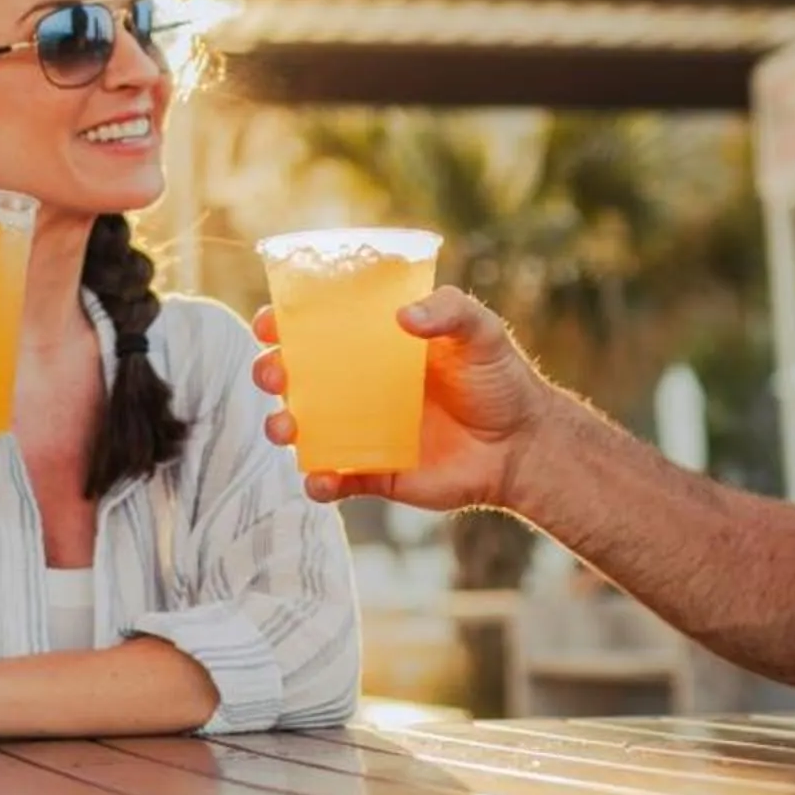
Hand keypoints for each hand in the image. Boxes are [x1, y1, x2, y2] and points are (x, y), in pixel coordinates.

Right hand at [253, 285, 552, 511]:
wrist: (524, 445)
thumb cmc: (500, 379)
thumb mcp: (481, 331)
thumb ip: (448, 311)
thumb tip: (402, 317)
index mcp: (375, 346)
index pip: (316, 328)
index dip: (284, 323)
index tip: (270, 323)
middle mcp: (359, 387)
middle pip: (295, 378)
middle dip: (270, 373)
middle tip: (273, 374)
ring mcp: (363, 432)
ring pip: (303, 430)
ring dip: (282, 427)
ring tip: (286, 428)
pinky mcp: (375, 474)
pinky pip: (334, 481)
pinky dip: (319, 482)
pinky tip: (322, 479)